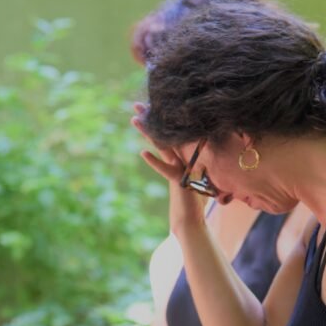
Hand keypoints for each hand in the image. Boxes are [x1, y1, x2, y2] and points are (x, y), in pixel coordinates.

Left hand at [131, 103, 206, 233]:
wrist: (191, 221)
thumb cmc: (186, 202)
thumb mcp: (183, 180)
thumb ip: (179, 167)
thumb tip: (171, 157)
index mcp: (184, 156)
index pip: (168, 135)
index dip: (157, 121)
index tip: (148, 106)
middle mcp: (184, 159)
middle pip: (165, 134)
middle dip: (150, 118)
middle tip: (136, 104)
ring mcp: (183, 168)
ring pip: (164, 146)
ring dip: (148, 132)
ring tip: (133, 119)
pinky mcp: (180, 182)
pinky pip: (166, 170)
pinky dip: (154, 163)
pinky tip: (143, 154)